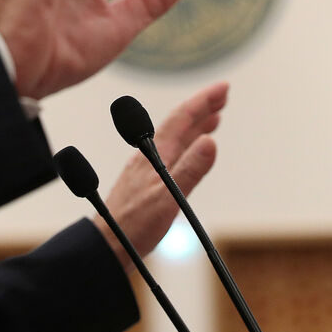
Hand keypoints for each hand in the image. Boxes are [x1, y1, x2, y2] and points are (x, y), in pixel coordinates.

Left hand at [93, 82, 227, 270]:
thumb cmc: (134, 224)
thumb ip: (189, 170)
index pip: (182, 118)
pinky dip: (186, 146)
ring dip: (195, 126)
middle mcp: (150, 155)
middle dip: (202, 108)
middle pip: (179, 124)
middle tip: (223, 95)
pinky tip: (189, 153)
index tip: (223, 87)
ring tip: (214, 119)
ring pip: (176, 138)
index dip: (203, 101)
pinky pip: (172, 154)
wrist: (108, 244)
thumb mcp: (168, 198)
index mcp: (155, 154)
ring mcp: (148, 167)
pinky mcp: (147, 181)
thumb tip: (210, 141)